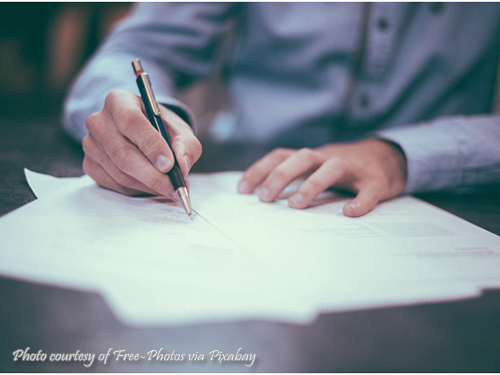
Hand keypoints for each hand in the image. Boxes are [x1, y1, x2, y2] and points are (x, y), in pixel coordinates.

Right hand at [82, 90, 201, 197]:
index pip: (131, 122)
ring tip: (169, 188)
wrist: (145, 134)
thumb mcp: (180, 131)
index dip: (150, 145)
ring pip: (120, 173)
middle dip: (152, 175)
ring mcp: (91, 144)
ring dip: (148, 185)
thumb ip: (186, 145)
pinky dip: (137, 190)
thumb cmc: (162, 129)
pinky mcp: (90, 164)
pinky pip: (114, 184)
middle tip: (174, 187)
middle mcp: (99, 121)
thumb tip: (182, 166)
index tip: (169, 164)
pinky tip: (152, 186)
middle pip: (122, 153)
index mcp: (119, 101)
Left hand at [238, 139, 406, 216]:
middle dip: (280, 176)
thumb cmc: (342, 169)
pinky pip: (368, 190)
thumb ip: (294, 178)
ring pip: (332, 168)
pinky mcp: (376, 181)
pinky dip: (360, 201)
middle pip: (302, 158)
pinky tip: (350, 213)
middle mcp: (328, 158)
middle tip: (265, 198)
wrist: (388, 158)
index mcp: (311, 158)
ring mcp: (353, 169)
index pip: (281, 156)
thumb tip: (261, 199)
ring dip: (312, 184)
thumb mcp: (315, 168)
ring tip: (296, 205)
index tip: (242, 190)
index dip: (260, 170)